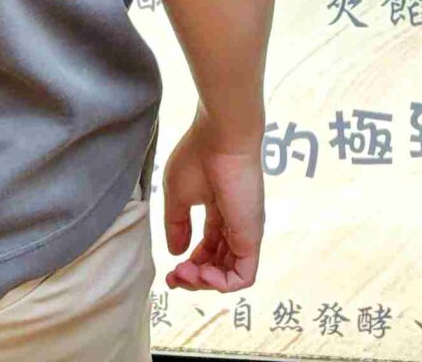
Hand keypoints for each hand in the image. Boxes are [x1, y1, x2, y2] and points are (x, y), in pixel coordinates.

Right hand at [162, 120, 263, 291]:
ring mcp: (245, 231)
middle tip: (174, 276)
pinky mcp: (251, 236)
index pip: (208, 249)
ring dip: (204, 283)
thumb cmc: (199, 156)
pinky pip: (243, 276)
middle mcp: (235, 225)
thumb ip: (177, 225)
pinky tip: (201, 273)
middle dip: (194, 279)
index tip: (169, 271)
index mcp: (220, 212)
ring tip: (184, 273)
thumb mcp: (178, 195)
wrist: (221, 136)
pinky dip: (221, 284)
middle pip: (219, 266)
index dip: (189, 266)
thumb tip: (176, 252)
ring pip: (231, 275)